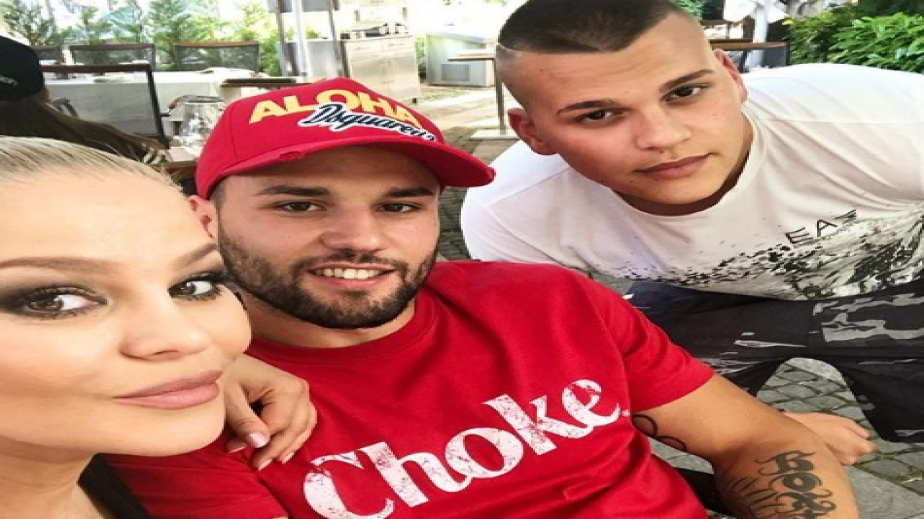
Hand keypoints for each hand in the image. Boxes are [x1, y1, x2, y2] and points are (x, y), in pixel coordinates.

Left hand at [222, 355, 315, 469]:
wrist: (226, 356)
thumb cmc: (225, 375)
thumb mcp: (229, 399)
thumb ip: (244, 422)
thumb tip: (260, 443)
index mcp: (285, 387)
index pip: (278, 425)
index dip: (259, 443)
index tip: (234, 449)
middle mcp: (299, 388)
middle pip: (295, 428)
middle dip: (275, 449)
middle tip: (256, 464)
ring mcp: (301, 391)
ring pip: (304, 426)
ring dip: (289, 445)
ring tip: (270, 460)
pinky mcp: (297, 395)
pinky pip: (305, 420)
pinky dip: (296, 436)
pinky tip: (283, 449)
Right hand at [783, 411, 876, 464]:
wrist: (793, 436)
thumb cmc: (817, 424)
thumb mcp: (841, 420)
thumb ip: (858, 430)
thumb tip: (866, 437)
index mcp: (858, 447)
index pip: (871, 448)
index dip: (863, 440)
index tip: (853, 435)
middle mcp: (852, 460)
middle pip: (858, 452)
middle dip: (852, 445)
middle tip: (837, 435)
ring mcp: (841, 466)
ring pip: (847, 456)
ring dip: (842, 450)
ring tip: (827, 439)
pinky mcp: (830, 467)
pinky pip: (837, 460)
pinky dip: (833, 454)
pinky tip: (822, 446)